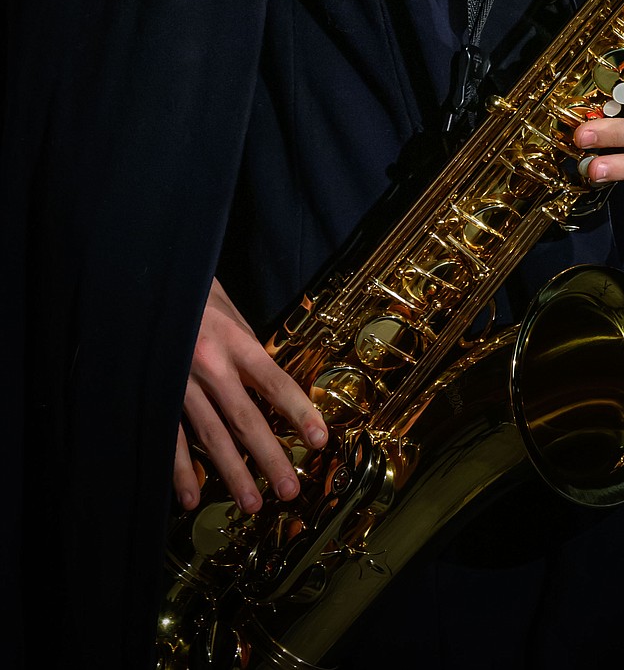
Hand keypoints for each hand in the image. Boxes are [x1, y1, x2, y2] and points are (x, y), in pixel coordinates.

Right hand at [173, 277, 328, 513]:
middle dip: (269, 457)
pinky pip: (169, 438)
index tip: (320, 439)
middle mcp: (209, 364)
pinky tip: (191, 498)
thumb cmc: (192, 293)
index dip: (298, 411)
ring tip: (252, 503)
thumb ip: (247, 344)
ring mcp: (179, 384)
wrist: (140, 283)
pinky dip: (179, 470)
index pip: (274, 380)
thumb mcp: (227, 308)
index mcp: (233, 339)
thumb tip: (269, 379)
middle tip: (291, 490)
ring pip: (210, 435)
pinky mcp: (154, 395)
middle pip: (245, 418)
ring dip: (232, 473)